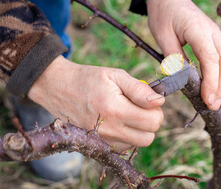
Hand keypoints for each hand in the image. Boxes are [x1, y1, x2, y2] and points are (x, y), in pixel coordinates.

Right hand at [28, 56, 164, 150]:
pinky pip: (125, 146)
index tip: (148, 100)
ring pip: (138, 143)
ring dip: (139, 129)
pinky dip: (128, 135)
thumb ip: (139, 89)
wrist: (58, 88)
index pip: (153, 122)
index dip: (156, 110)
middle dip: (150, 121)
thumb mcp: (115, 75)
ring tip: (126, 111)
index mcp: (115, 110)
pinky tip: (118, 120)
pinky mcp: (99, 145)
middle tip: (140, 106)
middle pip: (148, 137)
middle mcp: (109, 130)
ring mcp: (103, 141)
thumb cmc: (89, 79)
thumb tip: (159, 101)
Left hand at [147, 0, 220, 109]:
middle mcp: (213, 31)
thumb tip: (182, 80)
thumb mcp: (162, 34)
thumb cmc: (164, 15)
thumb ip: (173, 56)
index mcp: (198, 29)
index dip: (211, 81)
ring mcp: (218, 34)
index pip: (211, 58)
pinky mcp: (218, 38)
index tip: (207, 99)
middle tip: (215, 104)